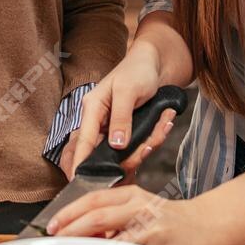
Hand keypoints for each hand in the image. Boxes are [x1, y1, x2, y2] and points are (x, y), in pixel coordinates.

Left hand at [47, 185, 217, 244]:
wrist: (205, 224)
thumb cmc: (169, 218)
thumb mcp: (141, 206)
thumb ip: (115, 215)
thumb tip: (82, 231)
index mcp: (131, 193)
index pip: (93, 198)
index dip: (69, 211)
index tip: (53, 223)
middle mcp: (139, 206)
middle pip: (97, 215)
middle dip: (71, 229)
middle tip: (55, 239)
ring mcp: (149, 226)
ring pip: (110, 237)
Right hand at [61, 48, 175, 179]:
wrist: (155, 63)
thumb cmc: (138, 70)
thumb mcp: (129, 91)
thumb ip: (121, 118)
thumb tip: (116, 145)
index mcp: (92, 109)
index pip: (82, 142)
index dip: (80, 163)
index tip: (79, 181)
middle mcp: (99, 121)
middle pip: (104, 153)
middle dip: (131, 153)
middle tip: (149, 146)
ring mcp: (113, 128)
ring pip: (126, 152)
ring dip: (149, 140)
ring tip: (165, 122)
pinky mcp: (127, 132)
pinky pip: (139, 145)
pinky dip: (155, 136)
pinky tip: (165, 121)